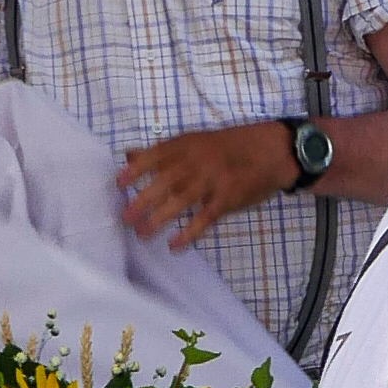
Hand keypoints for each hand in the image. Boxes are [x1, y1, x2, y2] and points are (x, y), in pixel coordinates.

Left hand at [121, 119, 294, 252]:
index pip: (155, 156)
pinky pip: (205, 218)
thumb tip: (128, 155)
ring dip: (160, 219)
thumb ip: (161, 151)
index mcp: (185, 145)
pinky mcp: (227, 198)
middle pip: (165, 181)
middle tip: (124, 218)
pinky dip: (189, 233)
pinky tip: (175, 245)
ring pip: (181, 201)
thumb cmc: (227, 148)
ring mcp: (213, 180)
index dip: (135, 170)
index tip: (118, 184)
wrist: (270, 152)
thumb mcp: (193, 142)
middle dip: (143, 200)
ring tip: (143, 234)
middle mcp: (196, 161)